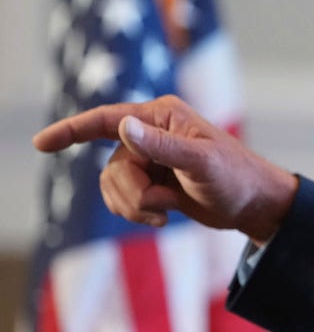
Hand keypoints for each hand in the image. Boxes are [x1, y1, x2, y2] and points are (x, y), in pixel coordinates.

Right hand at [32, 95, 297, 243]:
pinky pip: (120, 198)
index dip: (71, 131)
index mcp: (163, 117)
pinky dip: (136, 212)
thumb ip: (163, 147)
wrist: (254, 206)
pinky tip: (165, 215)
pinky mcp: (151, 180)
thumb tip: (124, 126)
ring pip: (112, 185)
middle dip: (131, 192)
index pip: (106, 120)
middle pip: (111, 165)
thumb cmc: (236, 178)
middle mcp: (151, 132)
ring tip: (166, 211)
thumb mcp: (202, 163)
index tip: (41, 144)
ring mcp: (149, 158)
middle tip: (163, 205)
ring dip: (134, 206)